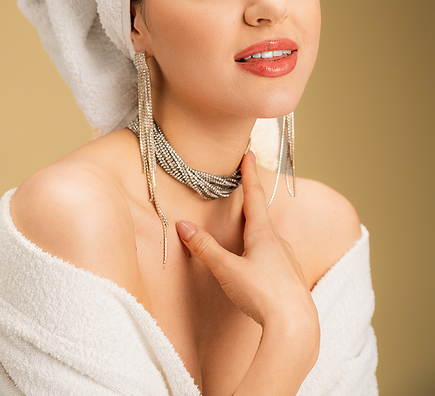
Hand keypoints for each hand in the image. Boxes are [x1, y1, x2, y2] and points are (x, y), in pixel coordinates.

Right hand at [176, 151, 317, 332]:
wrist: (296, 326)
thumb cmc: (262, 294)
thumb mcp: (227, 270)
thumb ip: (205, 248)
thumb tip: (183, 226)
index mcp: (264, 234)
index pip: (254, 196)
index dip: (250, 174)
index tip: (249, 154)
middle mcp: (279, 243)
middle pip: (262, 217)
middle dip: (253, 201)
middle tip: (246, 186)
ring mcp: (288, 261)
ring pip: (271, 239)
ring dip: (258, 230)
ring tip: (250, 227)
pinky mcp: (291, 279)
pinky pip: (276, 257)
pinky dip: (265, 253)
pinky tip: (261, 265)